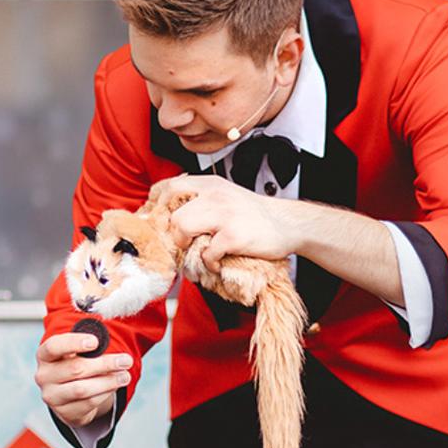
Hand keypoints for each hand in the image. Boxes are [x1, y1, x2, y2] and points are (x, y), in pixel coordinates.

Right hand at [35, 333, 131, 428]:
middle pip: (75, 369)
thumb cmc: (73, 364)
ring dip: (108, 382)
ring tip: (125, 376)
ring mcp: (51, 396)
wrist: (66, 392)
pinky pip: (88, 403)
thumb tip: (114, 354)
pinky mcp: (63, 412)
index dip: (74, 343)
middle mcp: (43, 376)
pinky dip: (104, 394)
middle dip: (105, 364)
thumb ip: (90, 349)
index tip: (95, 342)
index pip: (54, 347)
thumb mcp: (76, 352)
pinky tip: (114, 386)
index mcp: (44, 355)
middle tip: (126, 360)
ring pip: (82, 389)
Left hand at [156, 175, 296, 270]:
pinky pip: (207, 252)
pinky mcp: (234, 235)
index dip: (158, 206)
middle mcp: (215, 194)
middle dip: (171, 231)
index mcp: (210, 184)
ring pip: (183, 226)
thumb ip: (201, 200)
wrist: (289, 224)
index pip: (170, 186)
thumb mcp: (226, 196)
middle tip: (181, 243)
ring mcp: (224, 214)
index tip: (159, 223)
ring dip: (185, 245)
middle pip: (172, 209)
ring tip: (198, 252)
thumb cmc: (253, 215)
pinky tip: (218, 262)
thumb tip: (170, 218)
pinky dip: (209, 263)